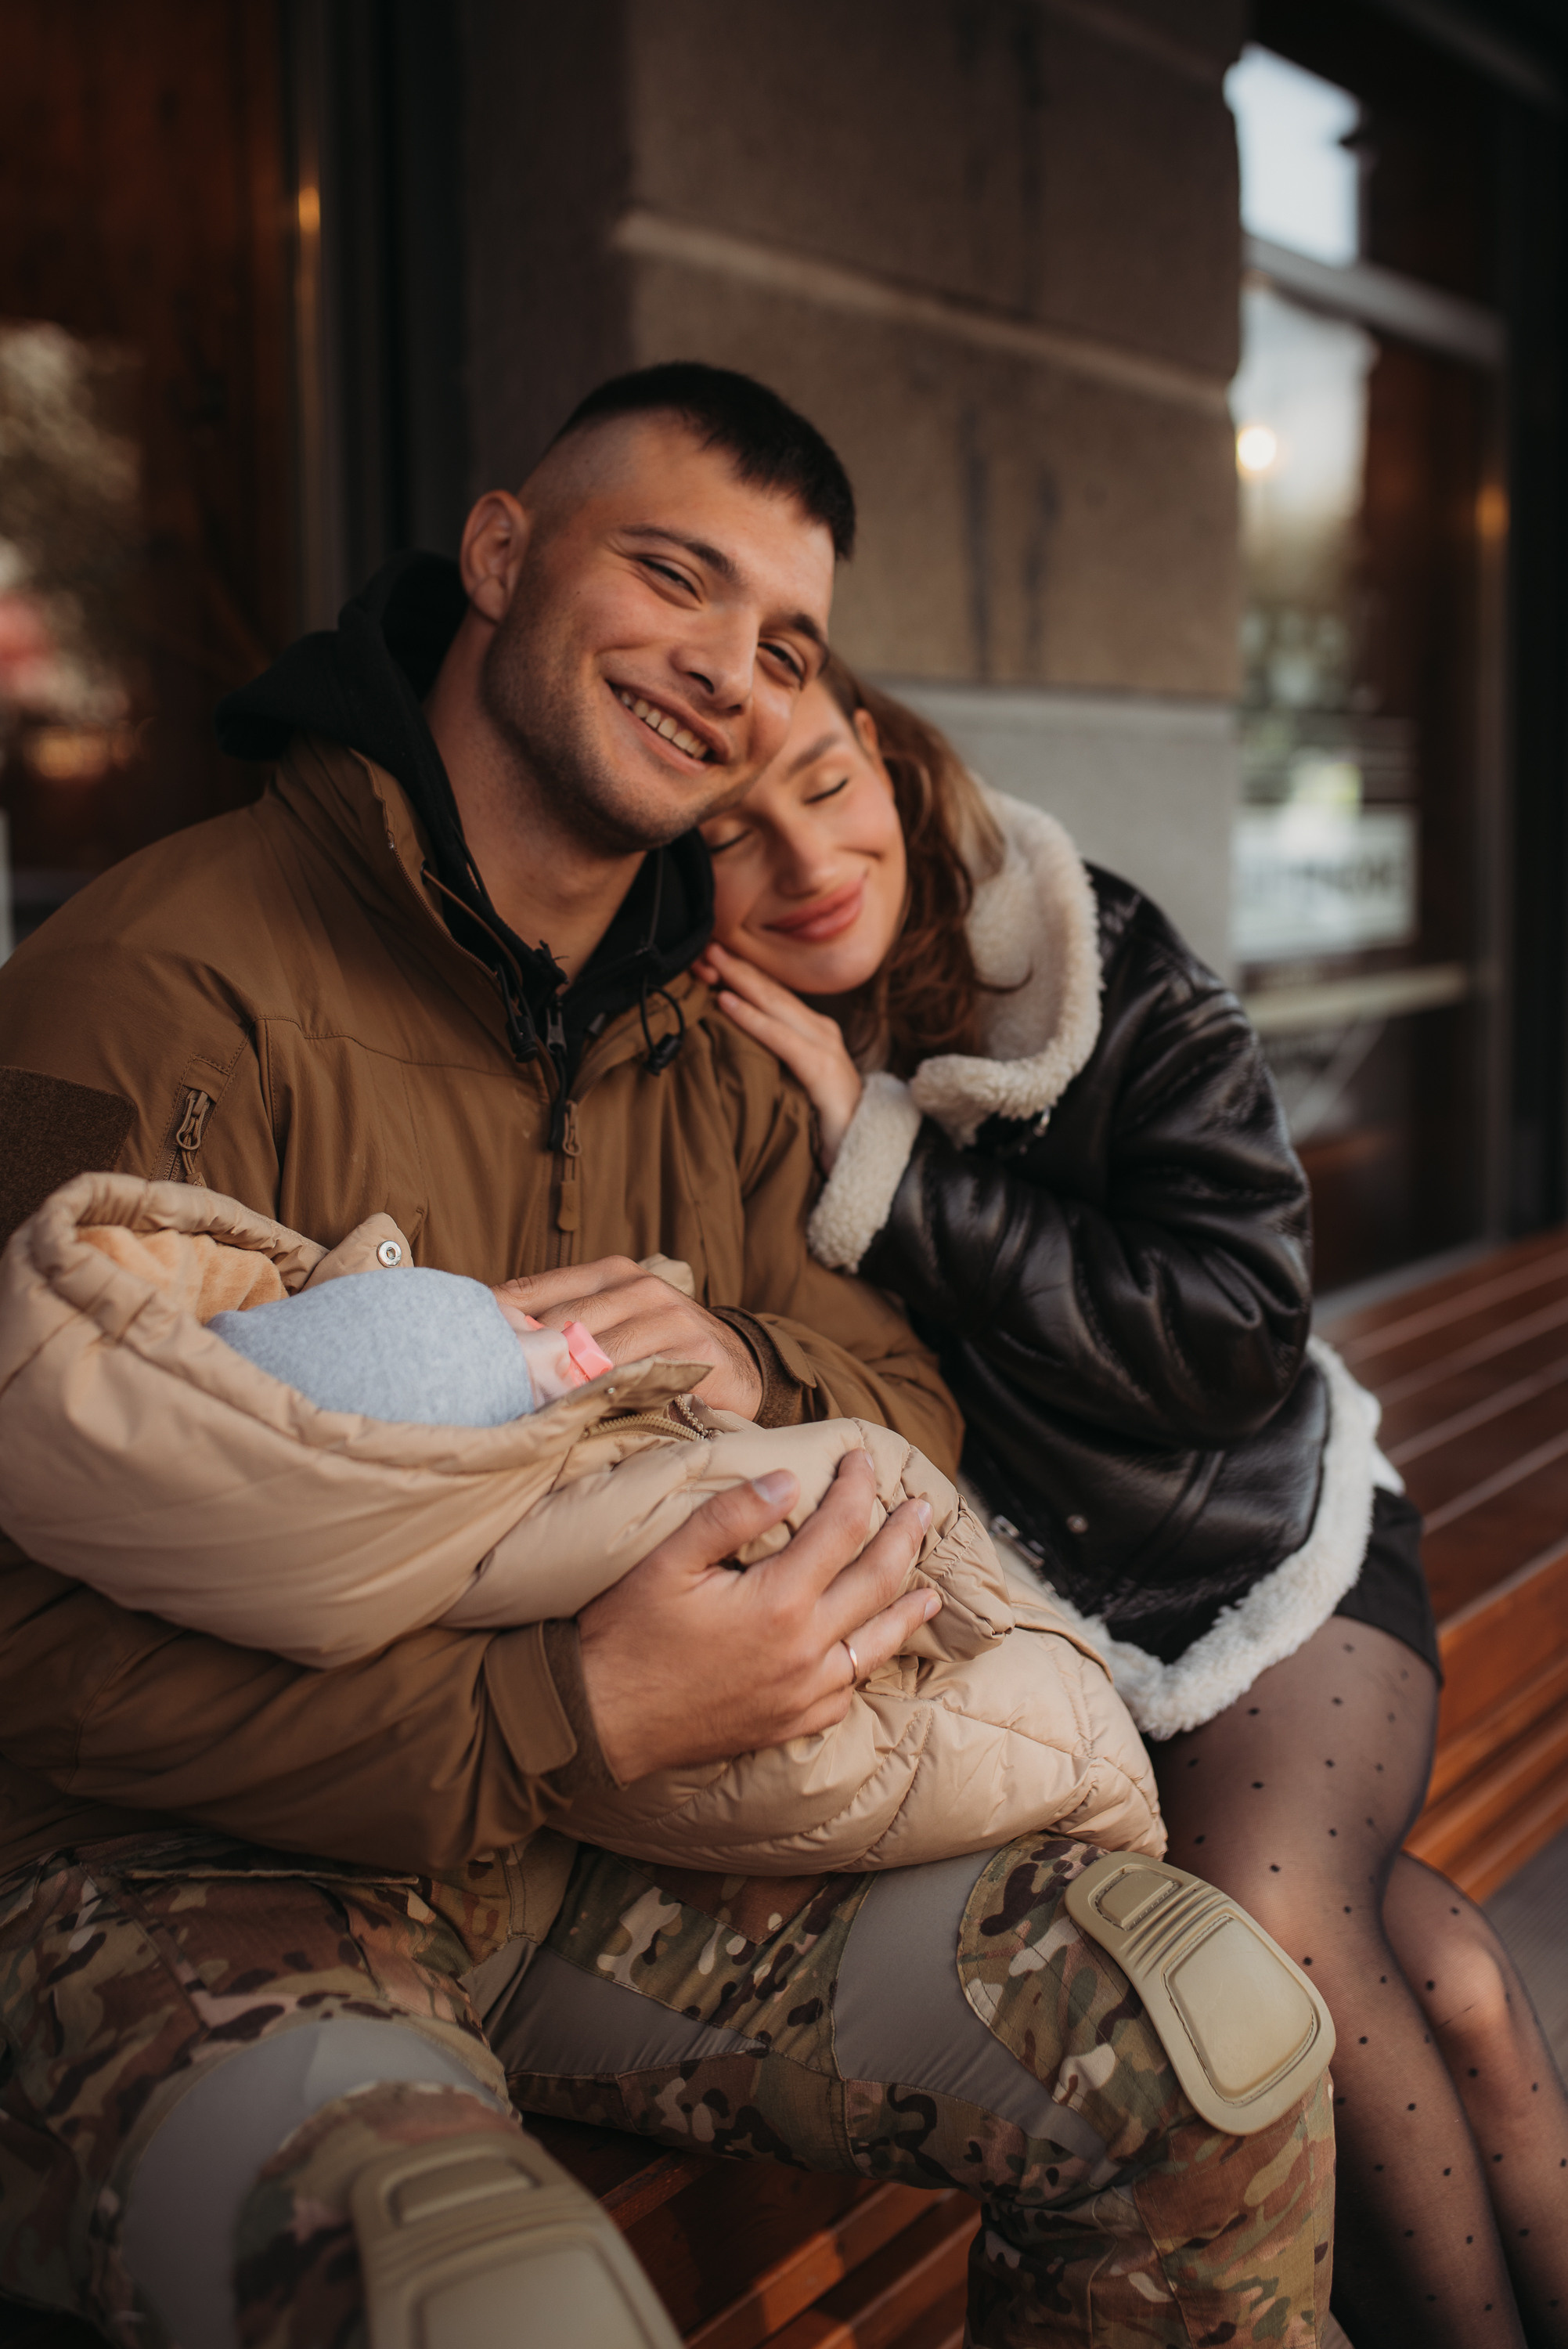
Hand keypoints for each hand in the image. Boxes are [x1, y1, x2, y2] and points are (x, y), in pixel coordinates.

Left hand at [495, 1256, 762, 1415]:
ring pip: (593, 1353)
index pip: (535, 1290)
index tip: (464, 1348)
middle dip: (525, 1358)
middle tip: (489, 1390)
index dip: (497, 1320)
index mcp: (610, 1272)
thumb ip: (562, 1322)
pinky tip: (579, 1417)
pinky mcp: (692, 1352)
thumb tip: (487, 1336)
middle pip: (558, 1323)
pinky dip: (603, 1398)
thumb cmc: (660, 1347)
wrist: (741, 1366)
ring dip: (559, 1384)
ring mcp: (668, 1316)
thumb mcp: (614, 1321)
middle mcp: (638, 1286)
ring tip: (525, 1409)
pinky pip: (635, 1379)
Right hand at [577, 1450, 937, 1780]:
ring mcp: (803, 1692)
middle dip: (903, 1538)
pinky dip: (869, 1662)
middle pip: (876, 1581)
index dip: (858, 1487)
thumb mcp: (668, 1561)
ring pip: (876, 1643)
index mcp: (778, 1601)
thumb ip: (732, 1515)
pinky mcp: (791, 1723)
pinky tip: (872, 1651)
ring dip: (907, 1608)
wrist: (600, 1721)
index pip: (840, 1528)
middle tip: (922, 1509)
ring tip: (930, 1588)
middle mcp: (805, 1649)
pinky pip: (848, 1690)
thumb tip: (789, 1481)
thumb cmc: (626, 1635)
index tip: (863, 1459)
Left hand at [694, 939, 863, 1168]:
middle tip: (705, 944)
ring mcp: (827, 1050)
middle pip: (773, 992)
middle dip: (738, 966)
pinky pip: (780, 1039)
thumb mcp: (792, 1088)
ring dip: (741, 980)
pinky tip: (727, 1003)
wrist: (866, 1159)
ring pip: (776, 1005)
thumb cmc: (822, 1128)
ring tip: (712, 961)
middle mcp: (823, 1033)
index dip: (743, 974)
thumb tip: (727, 1048)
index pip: (774, 996)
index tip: (709, 957)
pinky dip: (751, 1018)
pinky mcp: (824, 1072)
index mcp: (814, 1034)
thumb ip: (770, 1064)